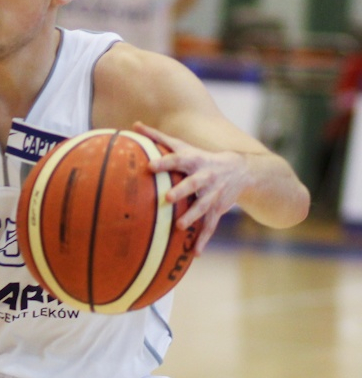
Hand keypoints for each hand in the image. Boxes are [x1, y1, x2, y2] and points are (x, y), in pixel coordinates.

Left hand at [135, 122, 248, 252]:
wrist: (241, 171)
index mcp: (195, 161)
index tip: (150, 165)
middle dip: (182, 190)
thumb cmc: (201, 158)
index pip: (178, 159)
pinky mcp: (218, 210)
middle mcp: (206, 177)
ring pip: (203, 206)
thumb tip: (135, 124)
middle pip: (194, 183)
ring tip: (179, 226)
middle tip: (167, 197)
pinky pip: (210, 226)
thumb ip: (158, 137)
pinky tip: (195, 253)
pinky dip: (203, 239)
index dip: (165, 161)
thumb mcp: (184, 146)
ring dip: (192, 216)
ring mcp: (213, 195)